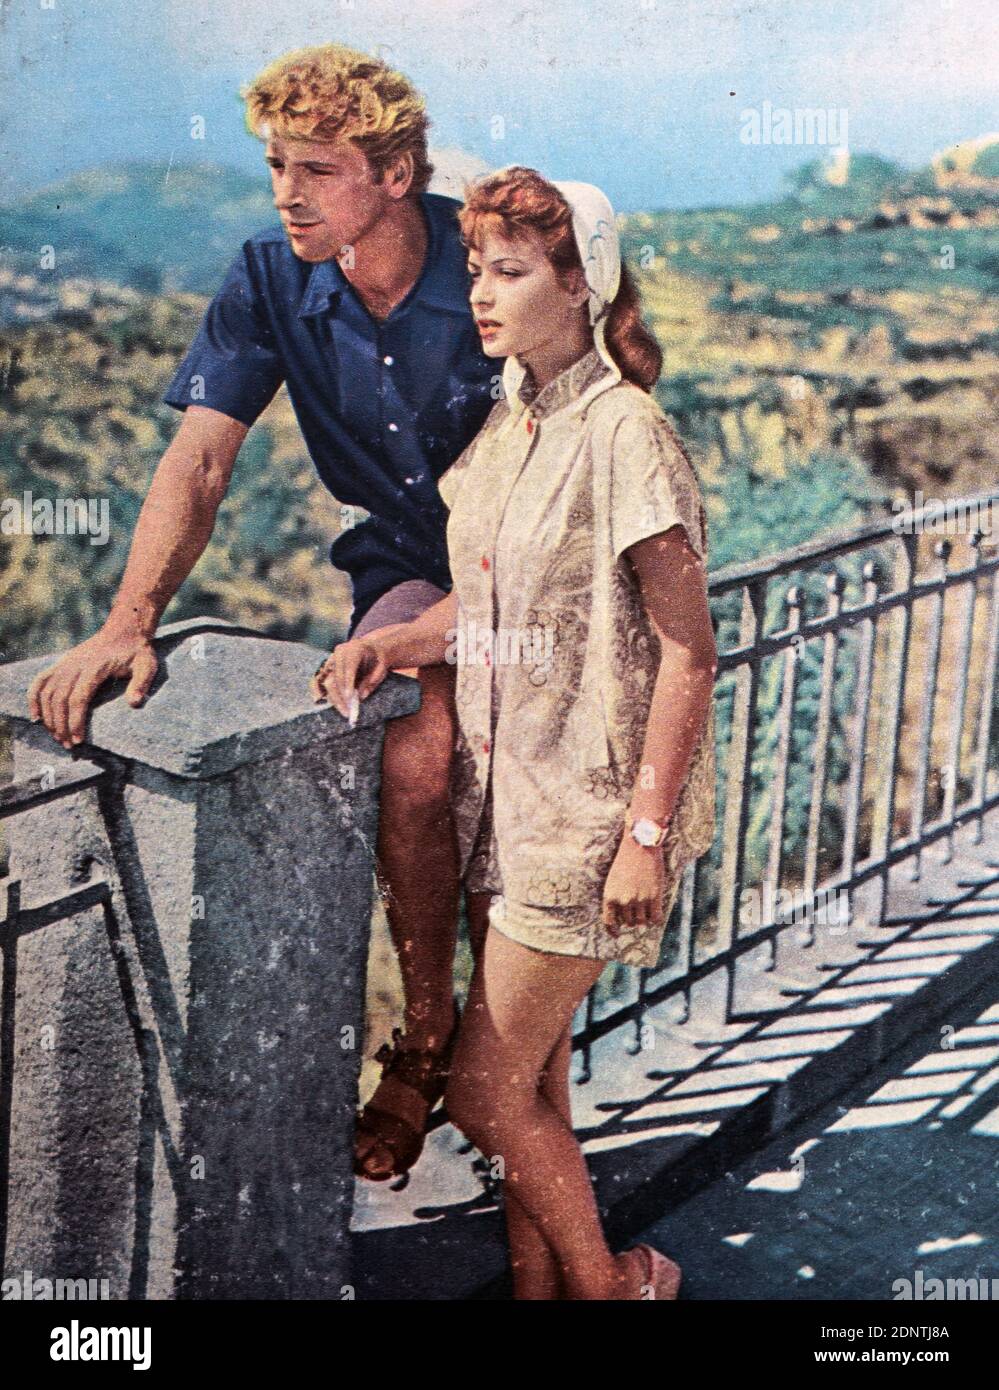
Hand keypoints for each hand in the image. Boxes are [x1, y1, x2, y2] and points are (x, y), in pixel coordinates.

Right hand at [27, 627, 158, 749]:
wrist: (125, 629)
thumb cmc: (137, 651)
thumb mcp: (147, 665)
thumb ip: (141, 683)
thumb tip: (134, 703)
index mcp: (95, 667)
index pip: (78, 698)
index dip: (75, 721)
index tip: (79, 740)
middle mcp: (75, 664)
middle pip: (59, 699)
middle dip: (61, 725)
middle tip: (68, 745)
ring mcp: (65, 663)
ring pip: (47, 692)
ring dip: (49, 717)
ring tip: (57, 737)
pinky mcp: (61, 663)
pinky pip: (40, 681)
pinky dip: (33, 698)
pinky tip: (36, 716)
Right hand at [310, 638, 389, 718]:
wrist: (371, 649)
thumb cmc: (378, 660)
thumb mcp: (381, 669)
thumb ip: (372, 681)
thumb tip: (361, 696)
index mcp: (355, 649)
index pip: (349, 668)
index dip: (348, 683)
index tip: (349, 698)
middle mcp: (340, 653)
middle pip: (336, 677)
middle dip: (340, 696)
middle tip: (348, 712)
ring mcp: (332, 659)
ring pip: (328, 682)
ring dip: (335, 698)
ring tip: (345, 711)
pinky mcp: (328, 667)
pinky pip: (324, 683)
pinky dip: (330, 695)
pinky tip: (337, 705)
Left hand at [601, 834, 665, 936]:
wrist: (640, 845)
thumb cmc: (626, 860)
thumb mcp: (613, 880)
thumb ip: (616, 898)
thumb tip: (620, 918)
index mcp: (609, 896)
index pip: (609, 922)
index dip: (613, 931)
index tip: (617, 935)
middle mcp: (623, 901)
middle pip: (628, 922)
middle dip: (632, 919)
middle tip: (637, 911)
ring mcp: (639, 900)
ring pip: (642, 922)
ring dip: (644, 919)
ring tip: (647, 909)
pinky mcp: (654, 897)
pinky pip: (656, 918)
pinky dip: (656, 919)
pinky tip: (656, 914)